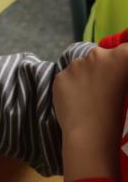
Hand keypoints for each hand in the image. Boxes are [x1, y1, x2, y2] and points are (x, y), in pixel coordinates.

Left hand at [53, 45, 127, 181]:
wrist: (90, 134)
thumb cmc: (119, 115)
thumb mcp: (126, 92)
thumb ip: (121, 73)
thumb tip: (117, 73)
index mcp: (120, 57)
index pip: (127, 47)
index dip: (123, 59)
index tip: (120, 73)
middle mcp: (97, 54)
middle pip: (103, 55)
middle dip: (106, 67)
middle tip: (108, 87)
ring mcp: (76, 64)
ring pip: (84, 66)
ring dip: (88, 75)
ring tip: (93, 98)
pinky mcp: (60, 75)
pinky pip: (69, 77)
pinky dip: (74, 86)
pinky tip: (79, 102)